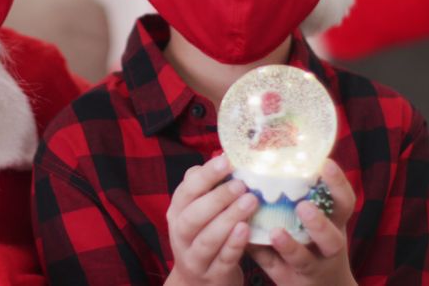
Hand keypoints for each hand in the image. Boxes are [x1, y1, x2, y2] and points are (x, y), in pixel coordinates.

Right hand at [163, 155, 259, 285]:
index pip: (185, 192)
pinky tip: (246, 229)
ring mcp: (195, 258)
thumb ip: (205, 187)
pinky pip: (222, 260)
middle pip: (192, 216)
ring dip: (228, 219)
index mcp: (177, 214)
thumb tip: (221, 155)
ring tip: (250, 201)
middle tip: (241, 183)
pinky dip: (234, 244)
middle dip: (217, 198)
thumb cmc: (204, 236)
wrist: (199, 283)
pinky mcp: (212, 276)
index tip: (227, 160)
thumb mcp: (198, 211)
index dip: (205, 176)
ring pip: (207, 239)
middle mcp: (180, 236)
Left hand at [248, 160, 356, 285]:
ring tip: (276, 232)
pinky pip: (275, 269)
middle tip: (304, 206)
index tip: (325, 164)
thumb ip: (297, 195)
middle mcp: (327, 248)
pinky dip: (263, 256)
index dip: (338, 185)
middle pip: (332, 239)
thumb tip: (262, 160)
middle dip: (319, 223)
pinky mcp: (289, 280)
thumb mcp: (316, 221)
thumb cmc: (315, 242)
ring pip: (303, 260)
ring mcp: (311, 268)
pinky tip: (250, 243)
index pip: (344, 204)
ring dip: (289, 246)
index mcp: (334, 225)